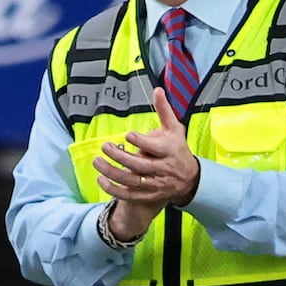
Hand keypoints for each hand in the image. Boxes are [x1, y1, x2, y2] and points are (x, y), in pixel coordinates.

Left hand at [91, 87, 201, 238]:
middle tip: (105, 146)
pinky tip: (101, 179)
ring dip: (112, 172)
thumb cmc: (177, 149)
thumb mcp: (174, 129)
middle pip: (140, 166)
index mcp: (170, 152)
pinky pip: (129, 195)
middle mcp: (163, 169)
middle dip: (121, 157)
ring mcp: (155, 184)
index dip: (141, 142)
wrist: (189, 179)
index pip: (156, 148)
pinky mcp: (148, 195)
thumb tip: (157, 89)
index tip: (127, 135)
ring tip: (97, 161)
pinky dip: (114, 189)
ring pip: (132, 181)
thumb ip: (164, 111)